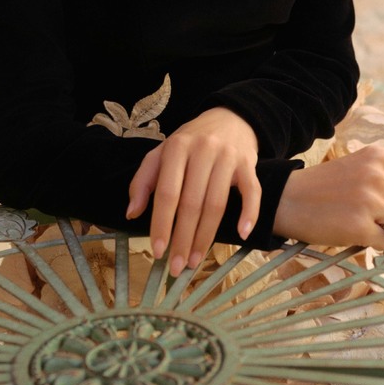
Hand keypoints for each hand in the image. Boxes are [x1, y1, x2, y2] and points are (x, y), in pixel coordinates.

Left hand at [126, 107, 259, 275]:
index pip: (167, 192)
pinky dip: (249, 214)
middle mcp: (202, 150)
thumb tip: (131, 213)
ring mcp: (228, 156)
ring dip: (205, 237)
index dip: (161, 223)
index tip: (157, 251)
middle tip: (176, 267)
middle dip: (183, 238)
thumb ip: (144, 180)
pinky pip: (252, 192)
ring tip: (195, 261)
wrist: (229, 117)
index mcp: (177, 147)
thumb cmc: (191, 141)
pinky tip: (241, 236)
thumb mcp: (162, 152)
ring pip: (216, 203)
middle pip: (192, 202)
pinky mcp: (249, 163)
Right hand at [272, 144, 383, 249]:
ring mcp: (369, 202)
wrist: (289, 199)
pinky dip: (375, 242)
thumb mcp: (362, 169)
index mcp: (376, 156)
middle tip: (367, 210)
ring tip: (361, 220)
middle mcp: (375, 176)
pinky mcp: (361, 228)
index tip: (378, 193)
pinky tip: (354, 231)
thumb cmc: (327, 185)